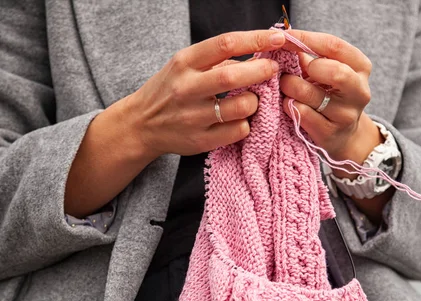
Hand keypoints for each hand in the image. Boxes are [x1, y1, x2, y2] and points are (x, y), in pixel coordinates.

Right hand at [124, 29, 285, 158]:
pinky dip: (246, 124)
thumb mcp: (185, 66)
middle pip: (233, 77)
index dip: (257, 39)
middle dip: (262, 71)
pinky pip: (239, 131)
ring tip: (252, 100)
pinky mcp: (201, 140)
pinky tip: (239, 120)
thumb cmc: (171, 90)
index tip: (278, 38)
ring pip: (242, 107)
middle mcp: (186, 88)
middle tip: (274, 69)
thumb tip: (260, 54)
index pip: (225, 44)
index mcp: (184, 62)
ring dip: (256, 102)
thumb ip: (218, 60)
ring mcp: (193, 117)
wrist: (141, 125)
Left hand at [280, 30, 382, 177]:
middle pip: (335, 72)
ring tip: (285, 87)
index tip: (284, 36)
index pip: (334, 46)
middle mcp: (359, 91)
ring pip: (311, 94)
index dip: (306, 39)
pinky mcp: (330, 133)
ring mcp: (346, 115)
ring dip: (290, 87)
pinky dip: (289, 105)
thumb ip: (309, 56)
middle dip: (306, 68)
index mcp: (360, 67)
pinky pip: (302, 113)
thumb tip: (283, 42)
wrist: (343, 135)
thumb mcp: (327, 72)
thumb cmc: (329, 94)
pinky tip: (288, 104)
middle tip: (291, 71)